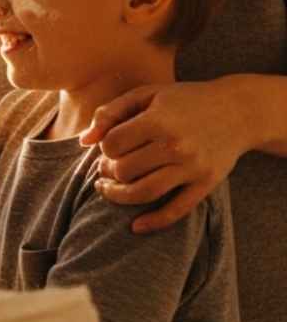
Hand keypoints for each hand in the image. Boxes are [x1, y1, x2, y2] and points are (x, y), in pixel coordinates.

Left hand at [80, 78, 244, 231]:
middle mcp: (175, 145)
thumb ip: (111, 112)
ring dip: (119, 196)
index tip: (110, 147)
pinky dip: (153, 223)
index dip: (104, 148)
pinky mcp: (205, 184)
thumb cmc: (185, 100)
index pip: (112, 145)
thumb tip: (84, 140)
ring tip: (109, 189)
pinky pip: (176, 211)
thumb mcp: (148, 95)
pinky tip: (135, 226)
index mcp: (158, 120)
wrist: (237, 110)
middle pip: (125, 170)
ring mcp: (191, 168)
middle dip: (108, 172)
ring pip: (144, 193)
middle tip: (108, 168)